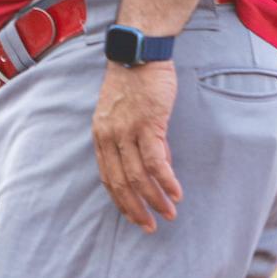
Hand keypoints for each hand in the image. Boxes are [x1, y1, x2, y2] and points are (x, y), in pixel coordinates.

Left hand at [91, 60, 182, 232]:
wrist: (139, 51)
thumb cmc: (134, 80)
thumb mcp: (124, 112)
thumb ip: (136, 139)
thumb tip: (155, 166)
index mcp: (100, 134)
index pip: (107, 177)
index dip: (121, 201)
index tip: (134, 217)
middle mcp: (108, 135)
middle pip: (120, 182)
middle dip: (135, 209)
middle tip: (150, 226)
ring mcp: (126, 130)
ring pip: (138, 176)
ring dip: (154, 199)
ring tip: (169, 213)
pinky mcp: (147, 123)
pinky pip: (155, 161)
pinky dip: (166, 180)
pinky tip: (176, 192)